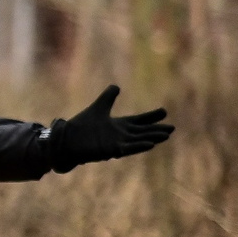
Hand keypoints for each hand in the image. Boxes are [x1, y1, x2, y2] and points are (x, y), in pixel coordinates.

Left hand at [48, 85, 171, 170]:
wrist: (66, 139)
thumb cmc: (81, 126)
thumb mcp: (98, 108)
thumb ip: (108, 97)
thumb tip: (116, 86)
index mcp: (118, 125)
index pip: (139, 121)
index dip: (151, 117)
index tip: (164, 112)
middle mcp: (120, 135)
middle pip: (142, 132)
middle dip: (156, 130)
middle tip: (171, 129)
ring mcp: (116, 143)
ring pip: (138, 140)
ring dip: (151, 138)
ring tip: (166, 136)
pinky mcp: (110, 150)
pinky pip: (127, 149)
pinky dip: (138, 146)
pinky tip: (150, 144)